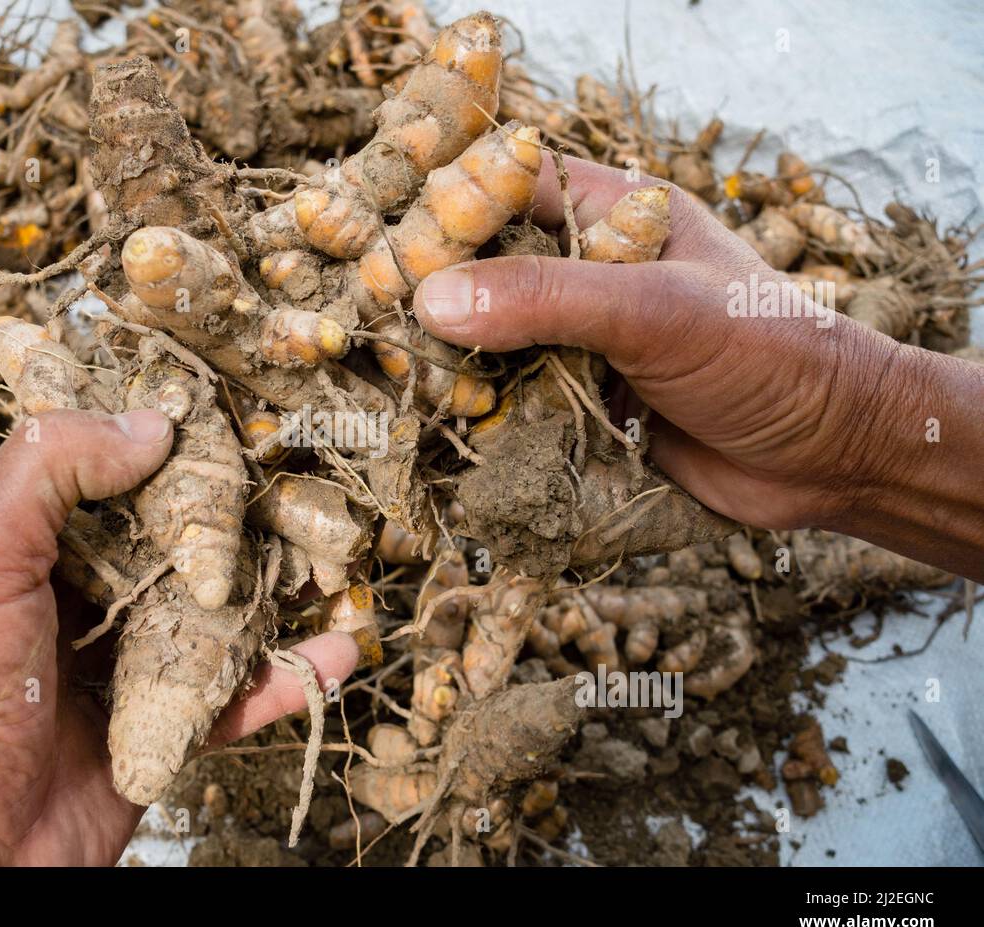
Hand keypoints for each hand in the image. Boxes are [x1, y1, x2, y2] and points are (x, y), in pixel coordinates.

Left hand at [0, 409, 358, 866]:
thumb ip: (49, 469)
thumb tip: (151, 424)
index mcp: (36, 548)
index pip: (112, 477)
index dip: (166, 444)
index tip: (229, 412)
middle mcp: (89, 598)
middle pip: (182, 543)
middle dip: (242, 519)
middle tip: (309, 484)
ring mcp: (132, 663)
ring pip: (222, 613)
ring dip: (282, 591)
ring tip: (340, 562)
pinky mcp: (168, 726)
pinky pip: (241, 693)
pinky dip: (289, 675)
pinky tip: (338, 652)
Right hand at [412, 156, 907, 531]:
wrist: (835, 456)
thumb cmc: (769, 354)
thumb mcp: (658, 311)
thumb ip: (547, 302)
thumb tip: (431, 300)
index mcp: (619, 217)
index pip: (512, 190)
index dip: (448, 209)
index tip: (382, 243)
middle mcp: (598, 274)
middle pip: (493, 271)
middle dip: (438, 297)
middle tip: (370, 321)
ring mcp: (592, 341)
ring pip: (500, 341)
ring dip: (457, 363)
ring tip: (393, 380)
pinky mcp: (591, 402)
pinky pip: (522, 400)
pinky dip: (487, 413)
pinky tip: (444, 426)